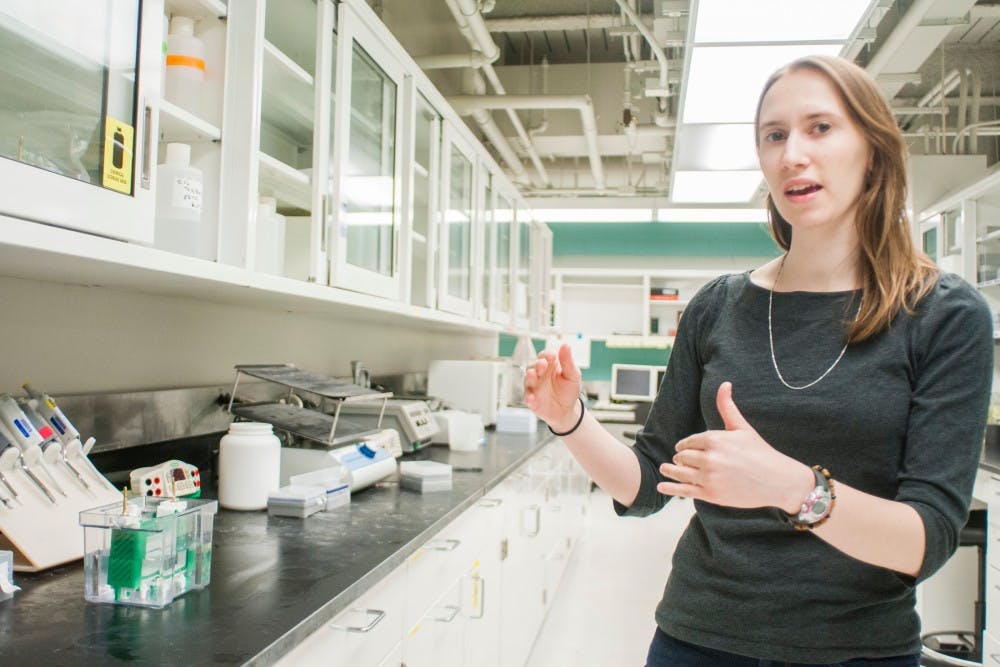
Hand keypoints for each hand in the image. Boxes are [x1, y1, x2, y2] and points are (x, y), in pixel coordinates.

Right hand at [523, 344, 581, 432]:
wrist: (568, 411)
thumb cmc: (569, 391)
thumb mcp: (572, 375)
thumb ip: (568, 361)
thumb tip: (566, 345)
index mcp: (550, 365)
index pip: (546, 355)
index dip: (547, 355)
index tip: (552, 356)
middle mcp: (540, 374)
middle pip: (534, 365)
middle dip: (537, 364)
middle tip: (542, 364)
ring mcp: (535, 386)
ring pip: (528, 379)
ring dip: (529, 376)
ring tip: (532, 375)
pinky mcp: (532, 400)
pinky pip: (527, 397)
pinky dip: (529, 397)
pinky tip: (532, 398)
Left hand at [656, 382, 812, 511]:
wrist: (778, 481)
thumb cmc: (761, 453)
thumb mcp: (742, 428)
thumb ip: (727, 407)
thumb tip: (725, 384)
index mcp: (715, 439)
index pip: (690, 441)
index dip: (685, 445)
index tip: (683, 448)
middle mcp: (710, 458)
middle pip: (683, 457)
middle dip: (680, 457)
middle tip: (679, 459)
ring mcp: (709, 477)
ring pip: (681, 473)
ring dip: (671, 470)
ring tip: (666, 468)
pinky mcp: (711, 494)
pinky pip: (685, 490)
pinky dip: (670, 488)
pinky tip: (661, 486)